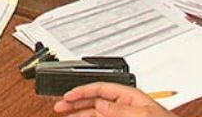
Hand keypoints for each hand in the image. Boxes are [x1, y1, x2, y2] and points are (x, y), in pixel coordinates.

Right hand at [54, 83, 170, 116]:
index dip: (82, 90)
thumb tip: (101, 105)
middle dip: (75, 102)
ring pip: (95, 113)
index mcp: (130, 96)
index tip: (67, 95)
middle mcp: (124, 106)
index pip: (100, 87)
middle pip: (94, 101)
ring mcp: (122, 116)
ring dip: (79, 113)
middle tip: (59, 106)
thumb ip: (119, 109)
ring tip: (64, 114)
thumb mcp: (142, 114)